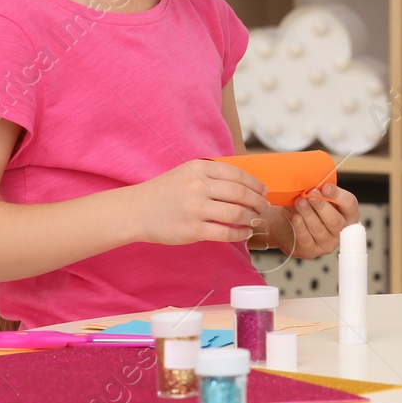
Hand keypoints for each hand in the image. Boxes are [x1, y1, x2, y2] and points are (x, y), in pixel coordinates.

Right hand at [131, 160, 270, 246]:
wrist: (136, 211)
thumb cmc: (164, 192)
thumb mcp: (186, 173)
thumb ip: (211, 175)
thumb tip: (245, 184)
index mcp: (199, 168)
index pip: (237, 174)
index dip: (255, 184)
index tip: (264, 191)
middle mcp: (198, 186)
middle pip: (241, 194)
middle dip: (259, 202)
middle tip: (265, 208)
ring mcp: (196, 208)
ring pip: (237, 213)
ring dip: (252, 218)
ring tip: (257, 221)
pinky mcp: (193, 230)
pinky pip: (225, 232)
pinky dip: (240, 234)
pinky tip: (245, 233)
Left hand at [252, 183, 359, 259]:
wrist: (284, 221)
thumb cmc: (303, 206)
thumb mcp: (313, 194)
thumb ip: (318, 189)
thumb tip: (314, 181)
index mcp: (347, 214)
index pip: (350, 205)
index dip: (338, 195)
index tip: (326, 187)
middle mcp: (340, 231)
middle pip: (335, 220)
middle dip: (321, 205)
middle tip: (310, 193)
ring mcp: (327, 243)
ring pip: (320, 229)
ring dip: (308, 214)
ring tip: (299, 202)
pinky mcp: (311, 251)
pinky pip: (307, 239)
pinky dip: (300, 227)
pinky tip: (296, 217)